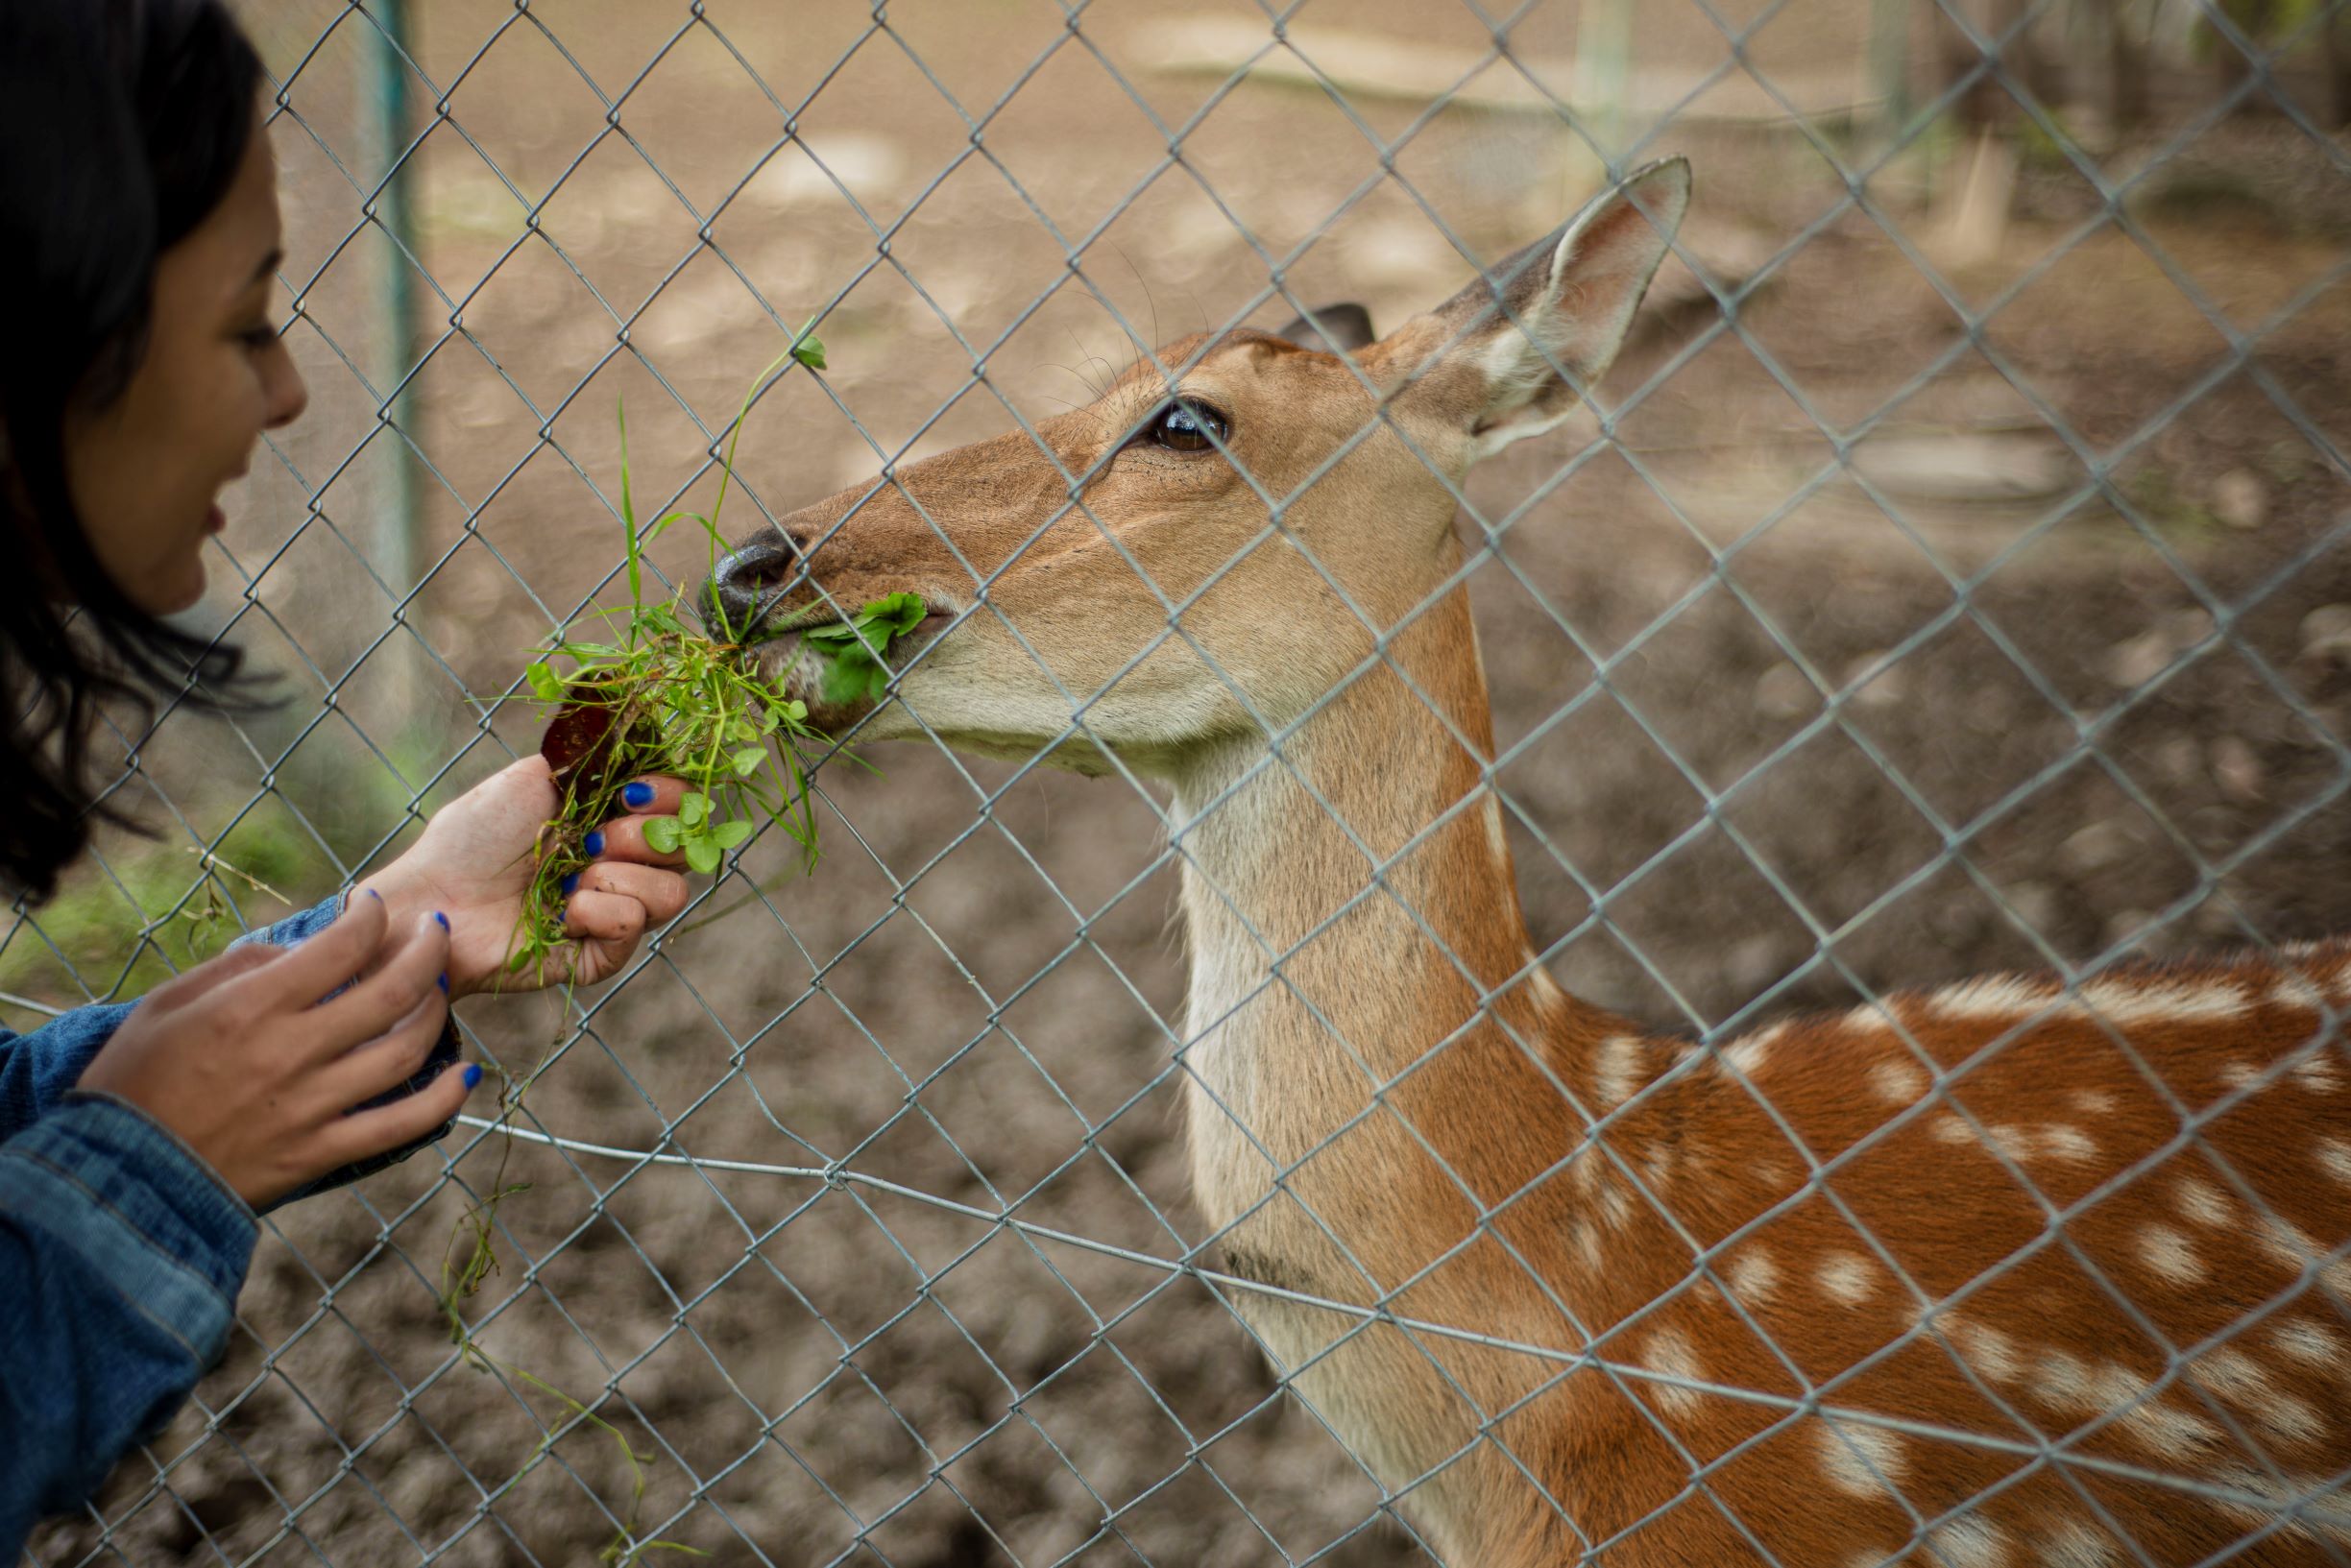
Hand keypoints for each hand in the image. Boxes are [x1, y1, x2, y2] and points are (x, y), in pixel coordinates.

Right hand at [78, 895, 473, 1209]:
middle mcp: (291, 1052)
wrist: (113, 1179)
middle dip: (426, 951)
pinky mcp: (321, 1153)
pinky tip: (466, 1075)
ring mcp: (312, 1106)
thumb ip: (236, 970)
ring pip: (406, 1051)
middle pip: (391, 992)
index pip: (340, 947)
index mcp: (250, 1008)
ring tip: (440, 993)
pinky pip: (401, 1126)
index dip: (370, 917)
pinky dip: (443, 1100)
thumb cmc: (130, 1083)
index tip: (376, 906)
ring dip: (436, 1014)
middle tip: (436, 932)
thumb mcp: (165, 1006)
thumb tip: (297, 949)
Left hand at [355, 757, 694, 995]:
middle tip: (587, 839)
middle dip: (640, 837)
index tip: (631, 791)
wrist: (436, 896)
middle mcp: (620, 866)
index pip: (682, 807)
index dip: (673, 796)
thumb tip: (639, 736)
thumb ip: (593, 758)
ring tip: (569, 882)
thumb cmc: (471, 837)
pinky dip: (599, 913)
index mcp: (610, 820)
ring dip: (619, 878)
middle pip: (685, 850)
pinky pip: (634, 929)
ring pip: (671, 894)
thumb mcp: (533, 777)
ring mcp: (612, 911)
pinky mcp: (599, 954)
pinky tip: (561, 912)